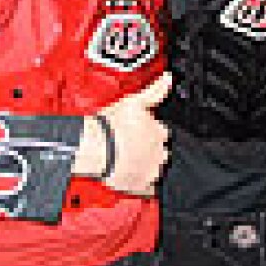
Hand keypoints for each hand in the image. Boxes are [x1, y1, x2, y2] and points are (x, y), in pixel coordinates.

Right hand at [72, 73, 172, 196]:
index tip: (137, 133)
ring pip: (154, 168)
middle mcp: (160, 152)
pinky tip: (128, 175)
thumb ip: (155, 91)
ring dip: (145, 165)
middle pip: (160, 152)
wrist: (96, 150)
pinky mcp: (142, 186)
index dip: (149, 133)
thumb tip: (169, 78)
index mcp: (160, 132)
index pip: (162, 133)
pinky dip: (140, 183)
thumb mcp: (134, 102)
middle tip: (130, 147)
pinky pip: (148, 188)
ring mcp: (152, 171)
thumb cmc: (112, 125)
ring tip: (126, 161)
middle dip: (149, 150)